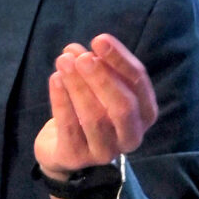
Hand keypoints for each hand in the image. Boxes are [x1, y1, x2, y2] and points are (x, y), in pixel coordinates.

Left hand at [35, 33, 158, 181]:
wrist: (62, 146)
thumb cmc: (89, 108)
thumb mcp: (99, 86)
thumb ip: (96, 66)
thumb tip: (77, 50)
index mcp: (144, 114)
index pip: (139, 83)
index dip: (120, 60)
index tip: (100, 40)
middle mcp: (131, 136)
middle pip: (123, 106)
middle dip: (102, 79)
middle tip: (82, 57)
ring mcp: (105, 151)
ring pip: (95, 118)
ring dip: (78, 86)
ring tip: (63, 61)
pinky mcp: (77, 157)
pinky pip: (70, 127)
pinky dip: (62, 100)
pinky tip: (55, 79)